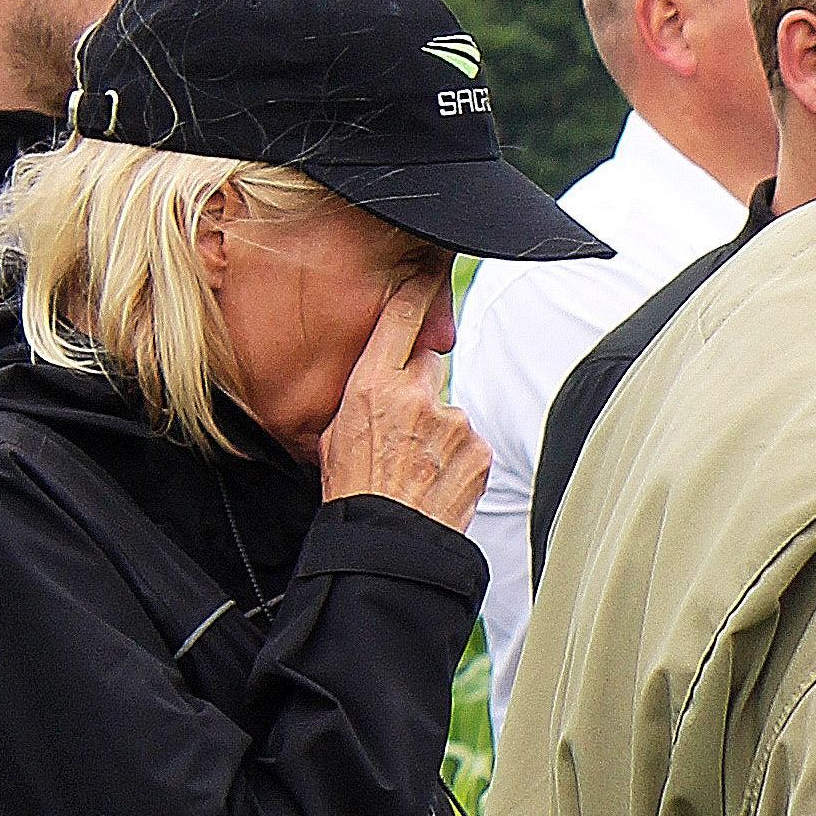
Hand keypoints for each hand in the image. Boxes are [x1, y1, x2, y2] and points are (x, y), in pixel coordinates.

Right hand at [322, 275, 486, 532]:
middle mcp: (417, 397)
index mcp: (372, 387)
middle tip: (403, 428)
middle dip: (419, 388)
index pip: (399, 323)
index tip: (427, 274)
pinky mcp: (479, 448)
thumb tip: (379, 384)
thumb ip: (364, 398)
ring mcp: (453, 422)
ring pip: (449, 411)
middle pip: (428, 365)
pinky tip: (436, 479)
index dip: (415, 294)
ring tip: (416, 468)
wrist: (387, 542)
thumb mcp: (335, 435)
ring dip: (439, 433)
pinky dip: (458, 457)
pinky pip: (469, 441)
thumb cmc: (353, 492)